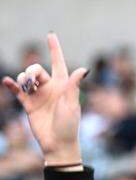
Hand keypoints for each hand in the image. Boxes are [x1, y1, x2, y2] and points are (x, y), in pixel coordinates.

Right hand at [1, 34, 85, 165]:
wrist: (58, 144)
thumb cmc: (69, 126)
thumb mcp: (72, 105)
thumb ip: (73, 86)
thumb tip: (84, 69)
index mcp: (64, 86)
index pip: (58, 63)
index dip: (54, 49)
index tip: (50, 35)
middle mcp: (50, 88)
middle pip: (36, 69)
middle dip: (32, 71)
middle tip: (32, 81)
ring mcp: (39, 96)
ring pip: (26, 77)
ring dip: (23, 78)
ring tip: (26, 87)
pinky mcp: (29, 105)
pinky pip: (17, 90)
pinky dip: (11, 84)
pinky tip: (7, 82)